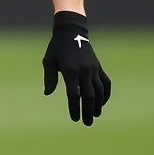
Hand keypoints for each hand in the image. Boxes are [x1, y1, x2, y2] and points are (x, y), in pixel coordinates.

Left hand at [42, 11, 111, 126]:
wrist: (72, 32)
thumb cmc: (57, 48)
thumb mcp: (49, 61)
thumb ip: (49, 77)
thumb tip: (47, 93)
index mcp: (70, 71)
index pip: (74, 95)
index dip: (75, 108)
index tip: (74, 118)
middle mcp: (84, 70)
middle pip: (89, 96)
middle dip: (88, 111)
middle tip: (87, 123)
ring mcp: (93, 68)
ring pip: (99, 90)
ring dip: (98, 105)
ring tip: (95, 116)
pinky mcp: (98, 66)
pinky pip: (106, 82)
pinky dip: (105, 94)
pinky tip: (102, 103)